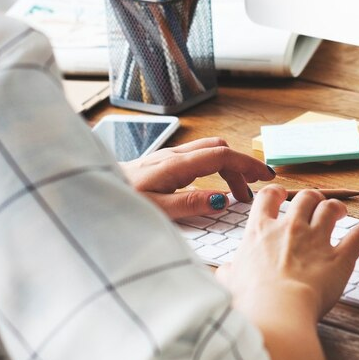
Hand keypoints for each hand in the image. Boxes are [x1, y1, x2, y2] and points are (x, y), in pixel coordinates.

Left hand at [119, 136, 273, 219]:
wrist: (92, 191)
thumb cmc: (121, 202)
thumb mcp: (156, 210)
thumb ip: (189, 204)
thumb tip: (222, 200)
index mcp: (176, 165)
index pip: (222, 155)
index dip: (247, 164)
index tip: (265, 177)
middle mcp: (174, 155)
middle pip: (219, 149)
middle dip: (241, 166)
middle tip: (252, 192)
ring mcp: (167, 157)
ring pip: (208, 151)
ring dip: (228, 166)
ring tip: (236, 194)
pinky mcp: (161, 162)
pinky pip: (197, 157)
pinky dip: (214, 168)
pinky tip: (211, 187)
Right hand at [218, 185, 358, 322]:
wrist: (275, 310)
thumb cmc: (250, 300)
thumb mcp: (230, 283)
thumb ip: (229, 273)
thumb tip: (224, 273)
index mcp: (261, 231)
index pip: (268, 197)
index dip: (277, 193)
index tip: (281, 195)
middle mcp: (290, 228)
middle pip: (305, 197)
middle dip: (312, 198)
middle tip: (315, 205)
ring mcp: (316, 240)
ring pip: (331, 208)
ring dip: (337, 207)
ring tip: (340, 211)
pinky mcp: (339, 257)